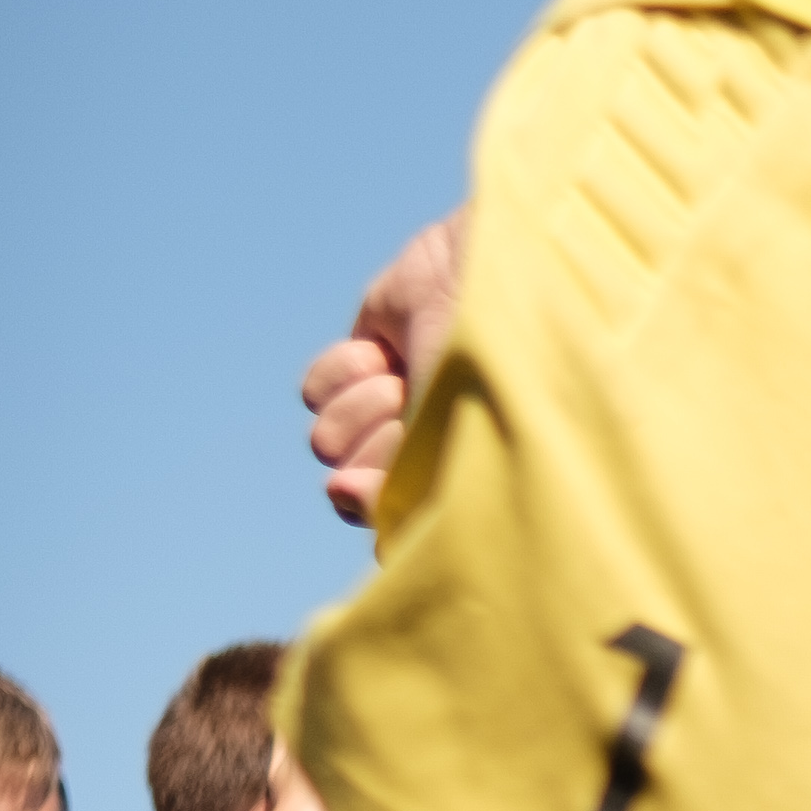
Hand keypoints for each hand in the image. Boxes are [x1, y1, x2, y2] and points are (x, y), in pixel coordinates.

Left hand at [298, 214, 464, 522]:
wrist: (492, 287)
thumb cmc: (494, 382)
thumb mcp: (454, 456)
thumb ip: (401, 499)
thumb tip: (338, 494)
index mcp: (451, 489)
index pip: (383, 523)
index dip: (364, 499)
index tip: (360, 483)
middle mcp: (420, 457)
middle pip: (345, 478)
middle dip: (373, 442)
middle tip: (412, 409)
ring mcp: (390, 410)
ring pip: (325, 437)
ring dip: (360, 405)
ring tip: (402, 376)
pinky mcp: (365, 363)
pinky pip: (316, 390)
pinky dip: (341, 372)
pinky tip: (382, 351)